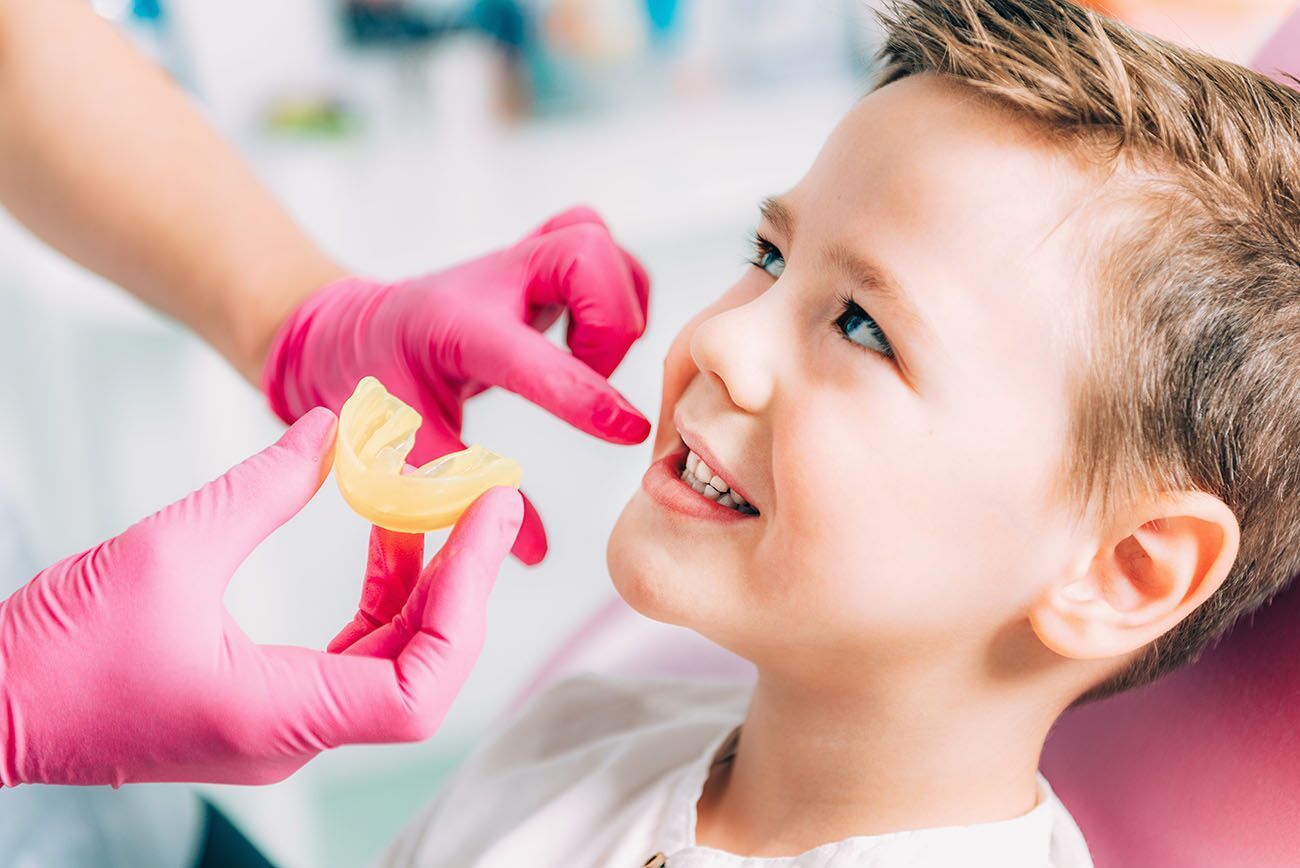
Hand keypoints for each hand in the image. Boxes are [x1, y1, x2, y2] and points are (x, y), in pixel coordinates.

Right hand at [0, 409, 522, 786]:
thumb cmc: (57, 654)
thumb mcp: (169, 549)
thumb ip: (264, 488)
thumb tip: (330, 432)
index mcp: (279, 717)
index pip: (421, 683)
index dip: (467, 602)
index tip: (487, 526)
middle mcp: (294, 734)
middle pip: (420, 668)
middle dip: (460, 583)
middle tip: (486, 505)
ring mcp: (283, 723)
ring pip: (391, 659)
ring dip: (422, 583)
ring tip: (433, 507)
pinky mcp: (266, 703)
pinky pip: (352, 653)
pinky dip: (379, 596)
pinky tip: (384, 538)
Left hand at [260, 206, 651, 565]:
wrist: (349, 329)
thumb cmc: (374, 384)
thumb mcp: (403, 448)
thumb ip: (462, 495)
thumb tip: (535, 551)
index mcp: (454, 329)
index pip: (531, 356)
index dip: (586, 395)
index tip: (629, 432)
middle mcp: (493, 280)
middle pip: (586, 255)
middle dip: (612, 324)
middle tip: (591, 375)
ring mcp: (519, 261)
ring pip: (602, 246)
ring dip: (617, 308)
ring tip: (588, 360)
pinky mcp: (540, 259)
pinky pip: (603, 248)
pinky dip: (617, 291)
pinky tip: (589, 337)